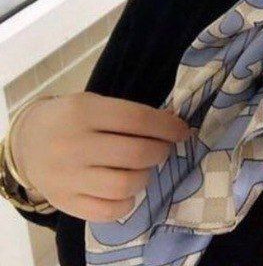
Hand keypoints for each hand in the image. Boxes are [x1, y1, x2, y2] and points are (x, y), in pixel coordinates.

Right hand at [11, 91, 190, 221]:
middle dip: (160, 151)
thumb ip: (131, 113)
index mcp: (85, 112)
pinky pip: (108, 211)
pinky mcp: (65, 202)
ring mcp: (69, 177)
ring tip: (144, 168)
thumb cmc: (71, 118)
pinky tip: (127, 190)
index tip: (182, 131)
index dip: (167, 126)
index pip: (138, 119)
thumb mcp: (97, 103)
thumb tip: (173, 121)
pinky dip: (127, 202)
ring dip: (146, 176)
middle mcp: (75, 144)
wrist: (27, 142)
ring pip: (125, 185)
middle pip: (136, 153)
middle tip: (163, 149)